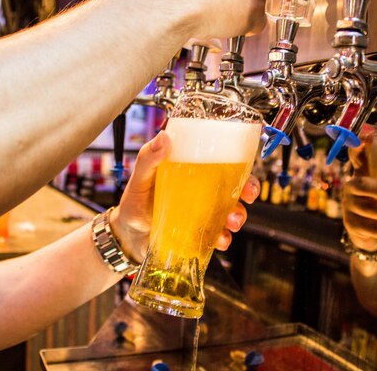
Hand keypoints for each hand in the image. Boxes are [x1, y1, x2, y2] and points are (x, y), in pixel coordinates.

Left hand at [111, 131, 260, 262]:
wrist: (127, 236)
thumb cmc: (133, 203)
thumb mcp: (140, 178)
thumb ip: (149, 158)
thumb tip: (164, 136)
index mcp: (192, 171)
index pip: (222, 162)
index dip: (241, 165)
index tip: (246, 171)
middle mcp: (202, 191)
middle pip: (235, 186)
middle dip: (248, 191)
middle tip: (247, 198)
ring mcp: (203, 213)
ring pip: (232, 211)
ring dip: (238, 217)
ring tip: (231, 223)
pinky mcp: (200, 233)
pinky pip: (220, 235)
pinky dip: (224, 238)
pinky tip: (219, 239)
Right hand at [342, 144, 376, 252]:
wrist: (364, 231)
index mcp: (360, 173)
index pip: (356, 157)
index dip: (358, 148)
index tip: (367, 138)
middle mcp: (350, 187)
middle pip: (365, 186)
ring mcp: (349, 207)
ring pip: (371, 211)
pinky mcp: (353, 226)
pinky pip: (373, 230)